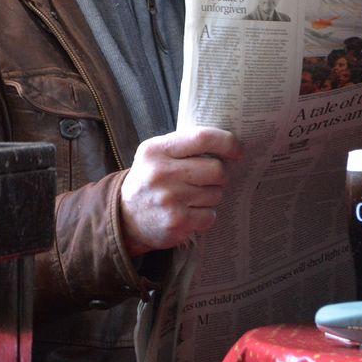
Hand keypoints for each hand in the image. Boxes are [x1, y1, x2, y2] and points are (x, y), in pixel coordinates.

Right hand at [120, 126, 241, 256]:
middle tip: (209, 179)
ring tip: (192, 197)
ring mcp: (169, 199)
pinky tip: (189, 213)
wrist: (124, 217)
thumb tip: (228, 143)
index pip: (202, 138)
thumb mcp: (156, 154)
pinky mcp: (176, 222)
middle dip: (220, 175)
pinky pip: (210, 215)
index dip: (227, 143)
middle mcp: (161, 173)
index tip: (238, 151)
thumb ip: (185, 145)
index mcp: (157, 150)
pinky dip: (205, 215)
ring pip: (216, 193)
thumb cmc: (150, 180)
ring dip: (211, 196)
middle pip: (216, 169)